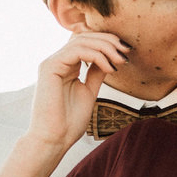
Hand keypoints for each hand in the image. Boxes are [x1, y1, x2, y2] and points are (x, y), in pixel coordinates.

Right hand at [28, 32, 129, 150]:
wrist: (54, 139)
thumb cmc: (69, 122)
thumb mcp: (89, 92)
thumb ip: (96, 73)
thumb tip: (110, 58)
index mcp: (65, 66)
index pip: (85, 41)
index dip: (106, 41)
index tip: (125, 52)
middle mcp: (56, 61)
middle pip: (83, 36)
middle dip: (108, 40)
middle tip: (126, 51)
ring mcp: (51, 62)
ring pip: (81, 40)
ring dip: (105, 47)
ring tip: (120, 60)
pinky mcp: (49, 67)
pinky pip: (76, 51)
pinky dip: (96, 56)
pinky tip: (109, 68)